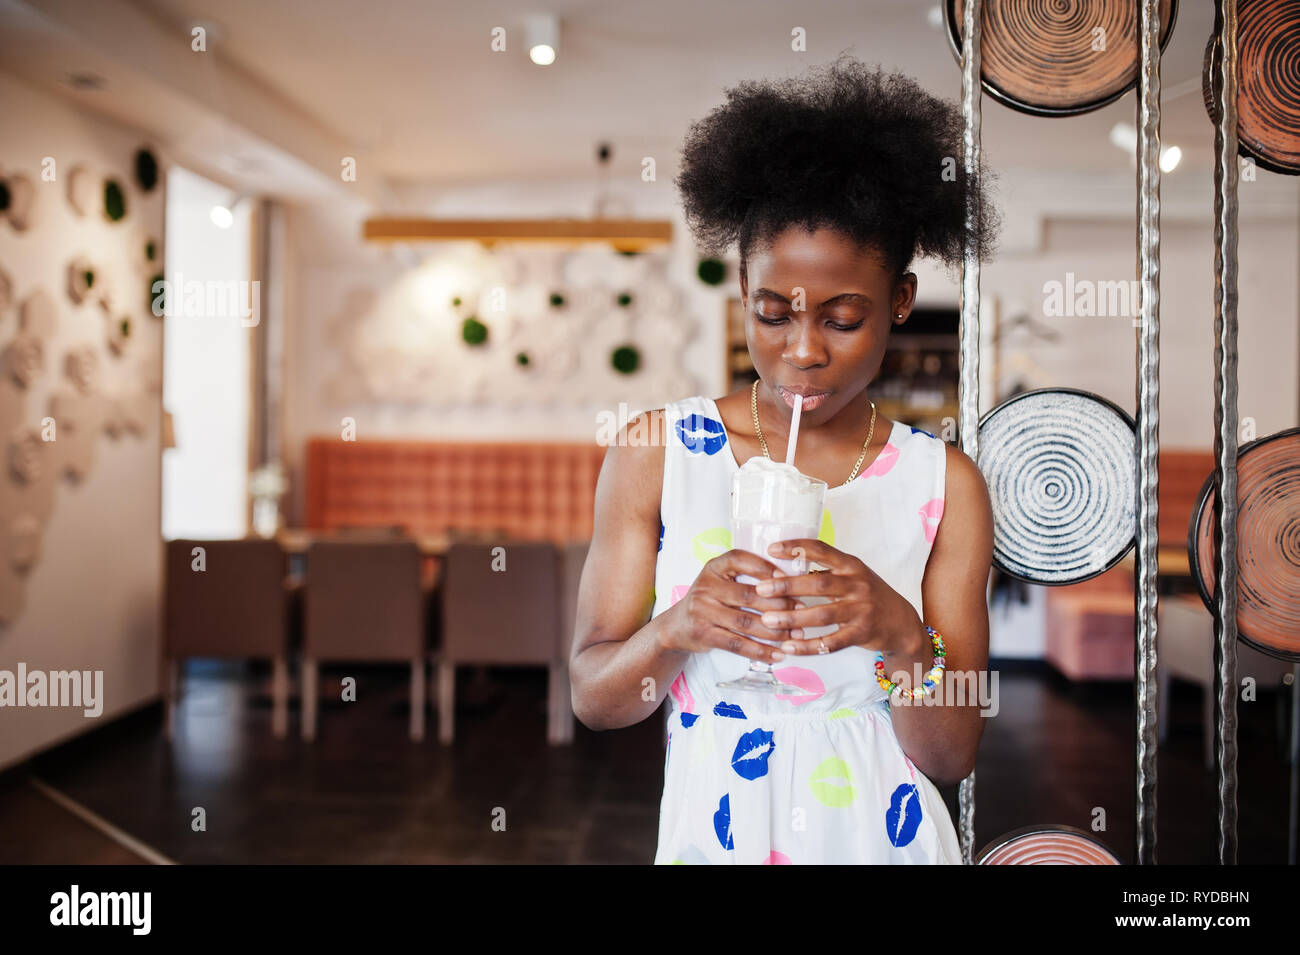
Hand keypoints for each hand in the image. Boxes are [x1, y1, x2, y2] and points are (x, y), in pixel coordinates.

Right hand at [662, 549, 806, 662]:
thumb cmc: (710, 600)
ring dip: (775, 631)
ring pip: (746, 622)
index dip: (764, 567)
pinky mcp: (704, 634)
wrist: (677, 626)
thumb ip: (746, 577)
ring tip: (796, 635)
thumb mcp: (721, 580)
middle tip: (802, 611)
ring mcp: (703, 611)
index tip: (787, 577)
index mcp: (713, 567)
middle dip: (779, 604)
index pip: (739, 559)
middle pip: (749, 595)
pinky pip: (737, 644)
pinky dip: (760, 651)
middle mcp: (706, 586)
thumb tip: (790, 581)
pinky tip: (778, 654)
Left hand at [751, 539, 924, 656]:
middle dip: (787, 586)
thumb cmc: (868, 595)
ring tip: (767, 620)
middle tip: (761, 589)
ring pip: (822, 614)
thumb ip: (826, 570)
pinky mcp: (861, 634)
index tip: (771, 549)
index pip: (822, 549)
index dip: (796, 547)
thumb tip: (784, 564)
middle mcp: (857, 585)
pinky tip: (789, 646)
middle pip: (818, 583)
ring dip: (792, 618)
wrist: (901, 622)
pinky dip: (808, 645)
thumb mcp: (853, 575)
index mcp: (851, 565)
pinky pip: (830, 642)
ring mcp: (861, 610)